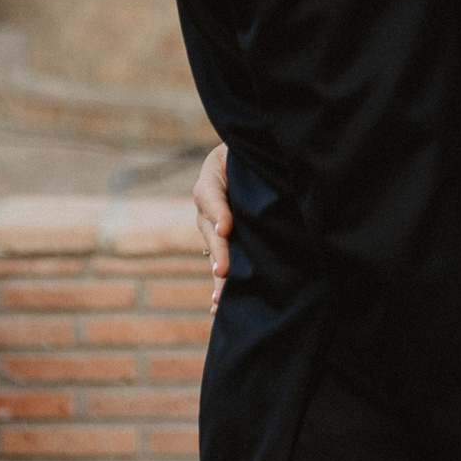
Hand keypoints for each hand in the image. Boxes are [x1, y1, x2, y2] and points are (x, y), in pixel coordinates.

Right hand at [192, 143, 229, 312]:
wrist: (251, 162)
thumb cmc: (245, 156)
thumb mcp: (236, 156)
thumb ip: (231, 176)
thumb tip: (231, 215)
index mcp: (211, 183)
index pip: (210, 196)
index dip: (218, 212)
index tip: (226, 228)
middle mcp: (209, 209)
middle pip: (212, 231)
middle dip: (219, 253)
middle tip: (223, 272)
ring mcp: (216, 227)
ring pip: (217, 251)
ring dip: (218, 274)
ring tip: (219, 299)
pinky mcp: (228, 242)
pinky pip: (223, 261)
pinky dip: (221, 282)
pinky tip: (219, 305)